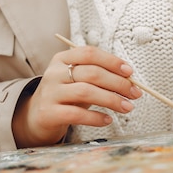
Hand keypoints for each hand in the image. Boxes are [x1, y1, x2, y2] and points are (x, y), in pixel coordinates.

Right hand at [12, 46, 141, 147]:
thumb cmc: (66, 96)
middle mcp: (54, 73)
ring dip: (111, 100)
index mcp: (62, 59)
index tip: (129, 72)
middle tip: (135, 93)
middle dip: (118, 83)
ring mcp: (50, 93)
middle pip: (91, 73)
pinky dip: (96, 118)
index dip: (111, 61)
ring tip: (127, 107)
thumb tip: (131, 81)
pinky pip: (76, 114)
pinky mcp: (49, 113)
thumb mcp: (79, 81)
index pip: (89, 53)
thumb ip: (100, 77)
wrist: (37, 116)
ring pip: (86, 92)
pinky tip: (107, 120)